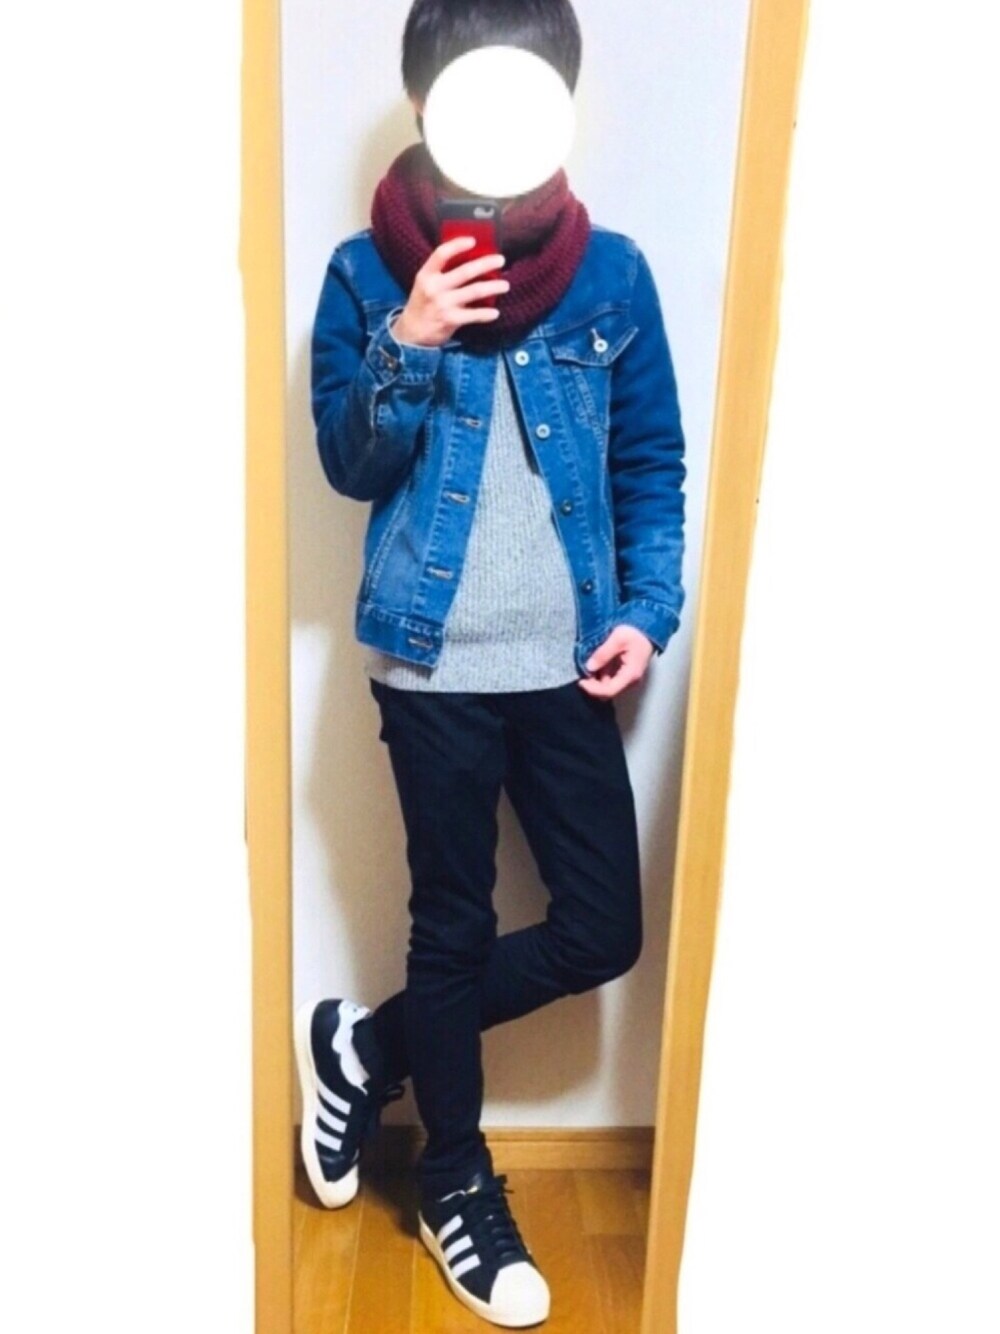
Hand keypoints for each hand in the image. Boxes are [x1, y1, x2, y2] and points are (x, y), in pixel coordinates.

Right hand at [391, 236, 509, 346]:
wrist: (412, 333)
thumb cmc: (423, 304)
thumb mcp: (425, 284)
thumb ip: (441, 273)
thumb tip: (470, 260)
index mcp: (426, 275)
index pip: (441, 254)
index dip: (457, 245)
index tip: (473, 241)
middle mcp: (434, 287)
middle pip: (465, 271)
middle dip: (486, 264)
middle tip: (501, 260)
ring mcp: (443, 304)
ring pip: (475, 291)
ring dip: (493, 287)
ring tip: (505, 285)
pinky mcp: (451, 320)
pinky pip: (474, 315)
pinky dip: (486, 314)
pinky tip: (495, 313)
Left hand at [577, 625, 653, 698]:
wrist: (647, 629)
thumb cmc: (635, 633)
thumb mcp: (617, 639)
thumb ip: (603, 653)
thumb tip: (589, 667)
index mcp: (630, 674)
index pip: (609, 691)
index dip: (593, 689)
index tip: (580, 681)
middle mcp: (630, 680)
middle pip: (608, 692)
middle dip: (593, 686)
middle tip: (583, 673)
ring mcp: (628, 678)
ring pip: (608, 687)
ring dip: (596, 681)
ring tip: (589, 666)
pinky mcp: (625, 674)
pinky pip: (611, 680)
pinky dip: (601, 675)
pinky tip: (597, 664)